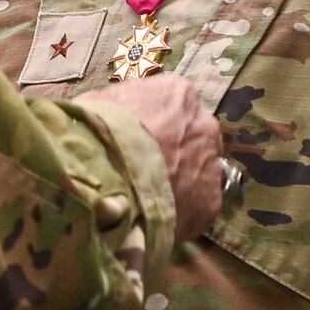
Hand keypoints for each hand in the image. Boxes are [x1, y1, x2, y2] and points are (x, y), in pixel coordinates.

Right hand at [85, 74, 226, 242]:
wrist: (104, 178)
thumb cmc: (97, 133)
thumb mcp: (99, 103)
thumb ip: (118, 105)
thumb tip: (112, 113)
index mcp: (179, 94)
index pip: (176, 106)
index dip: (159, 123)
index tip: (141, 136)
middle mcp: (205, 125)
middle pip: (194, 137)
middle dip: (175, 150)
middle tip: (147, 166)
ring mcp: (212, 165)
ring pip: (199, 172)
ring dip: (180, 180)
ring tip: (150, 194)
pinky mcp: (210, 203)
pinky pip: (197, 205)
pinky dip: (180, 210)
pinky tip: (156, 215)